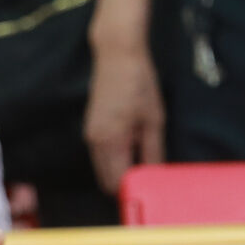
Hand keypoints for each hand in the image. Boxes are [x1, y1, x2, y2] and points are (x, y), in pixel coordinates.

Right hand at [85, 43, 166, 191]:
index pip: (116, 183)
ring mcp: (89, 135)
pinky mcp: (91, 128)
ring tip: (145, 157)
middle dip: (127, 184)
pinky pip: (102, 156)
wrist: (117, 55)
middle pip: (106, 181)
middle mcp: (94, 142)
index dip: (133, 190)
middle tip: (151, 177)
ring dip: (122, 170)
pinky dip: (116, 158)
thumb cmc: (139, 83)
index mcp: (110, 141)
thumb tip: (155, 176)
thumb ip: (153, 152)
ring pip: (104, 169)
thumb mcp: (154, 120)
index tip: (151, 188)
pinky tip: (135, 145)